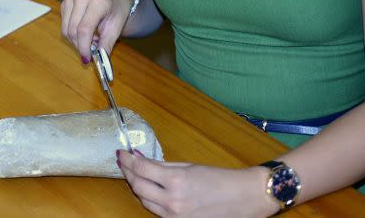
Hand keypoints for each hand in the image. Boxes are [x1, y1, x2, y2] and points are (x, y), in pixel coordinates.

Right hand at [61, 0, 132, 61]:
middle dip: (80, 45)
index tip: (87, 59)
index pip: (84, 29)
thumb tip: (99, 59)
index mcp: (98, 0)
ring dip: (75, 39)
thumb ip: (107, 43)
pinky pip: (64, 22)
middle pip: (73, 30)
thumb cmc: (117, 7)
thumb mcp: (117, 26)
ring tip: (90, 38)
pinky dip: (72, 31)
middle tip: (91, 51)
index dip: (84, 47)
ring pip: (65, 28)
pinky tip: (84, 30)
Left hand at [116, 150, 278, 217]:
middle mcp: (172, 201)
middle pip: (137, 186)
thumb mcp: (189, 166)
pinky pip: (156, 211)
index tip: (121, 153)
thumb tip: (141, 159)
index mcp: (176, 181)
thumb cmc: (219, 179)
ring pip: (144, 201)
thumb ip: (162, 164)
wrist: (243, 198)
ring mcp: (174, 216)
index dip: (127, 160)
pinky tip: (149, 189)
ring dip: (137, 186)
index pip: (141, 169)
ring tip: (135, 174)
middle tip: (125, 162)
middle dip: (128, 173)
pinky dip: (150, 199)